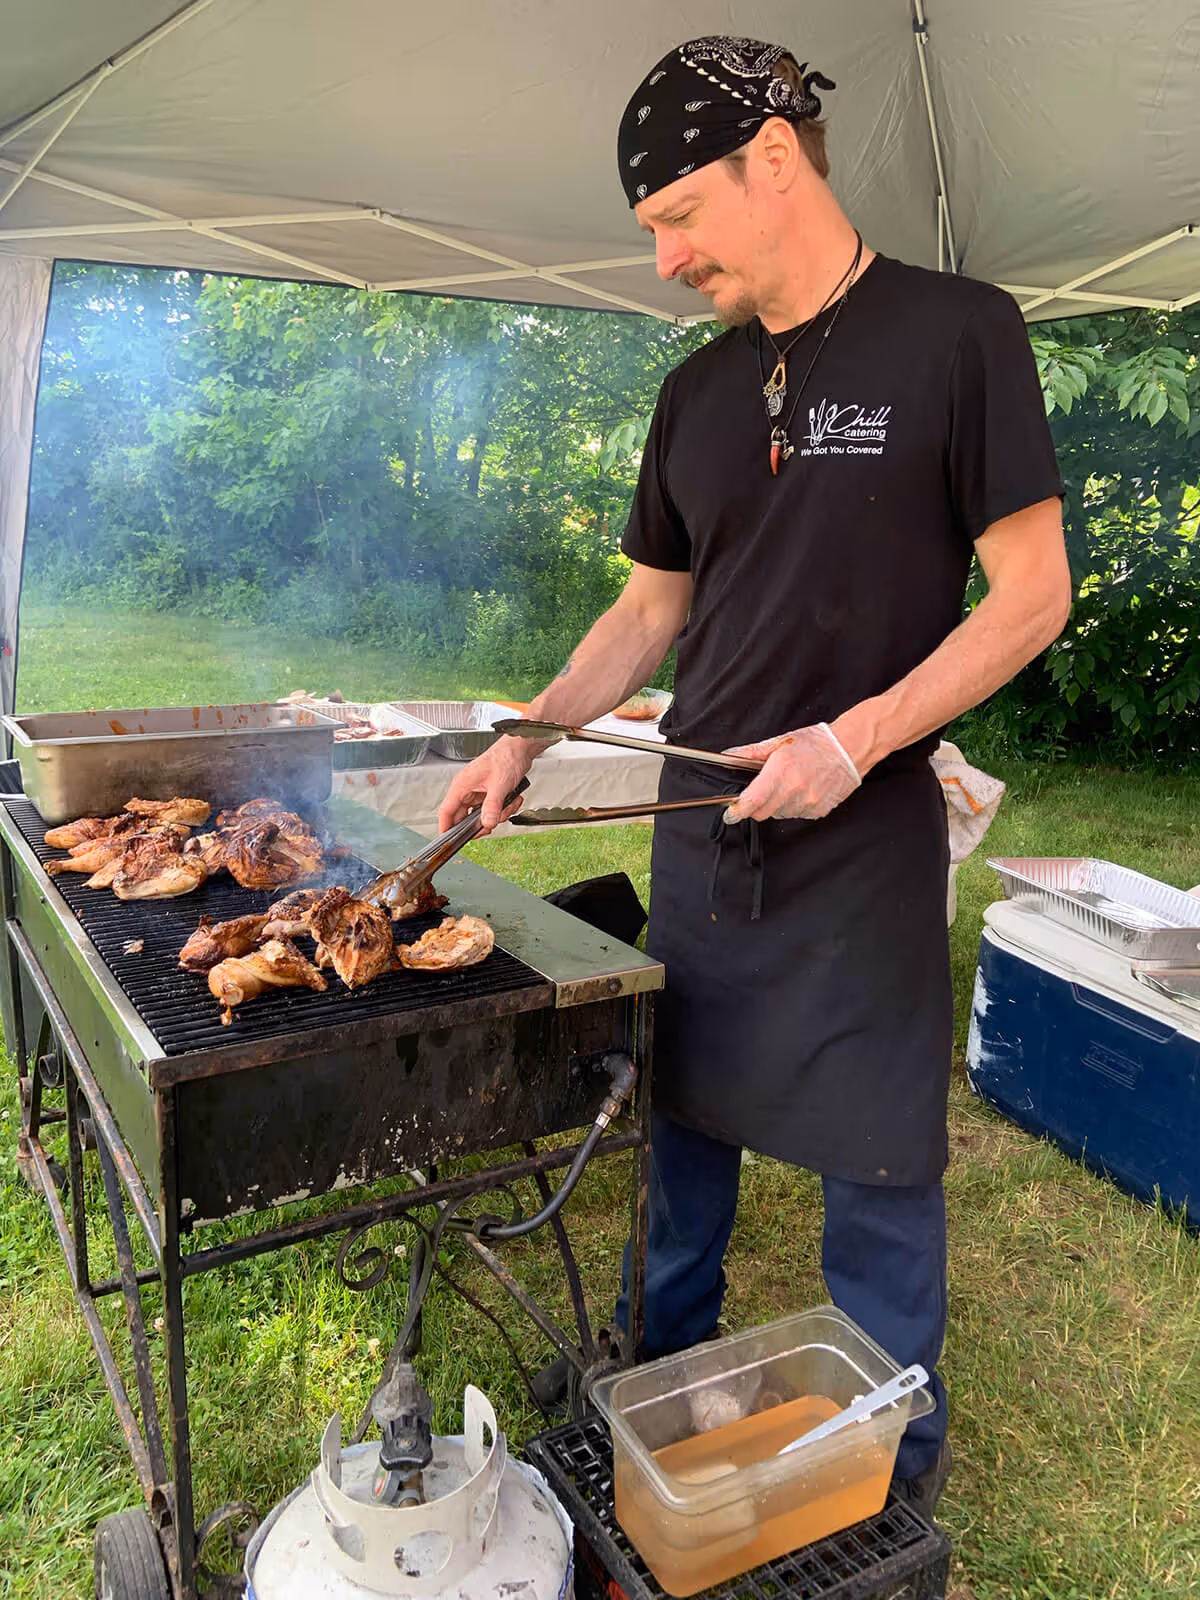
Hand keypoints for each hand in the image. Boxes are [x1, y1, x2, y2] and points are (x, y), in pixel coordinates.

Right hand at [437, 735, 538, 834]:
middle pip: (464, 817)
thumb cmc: (506, 757)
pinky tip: (512, 800)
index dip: (445, 828)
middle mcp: (467, 789)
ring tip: (508, 805)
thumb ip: (492, 807)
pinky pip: (491, 809)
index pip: (446, 811)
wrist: (520, 748)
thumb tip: (486, 824)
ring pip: (480, 815)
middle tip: (491, 825)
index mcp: (462, 785)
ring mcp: (477, 791)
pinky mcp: (488, 792)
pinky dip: (503, 809)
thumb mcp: (500, 785)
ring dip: (497, 815)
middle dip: (480, 824)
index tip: (448, 842)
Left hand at [721, 723, 860, 821]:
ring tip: (790, 784)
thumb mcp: (780, 742)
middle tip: (764, 790)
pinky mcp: (818, 811)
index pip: (752, 801)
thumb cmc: (817, 743)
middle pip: (762, 813)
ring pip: (780, 814)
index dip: (737, 811)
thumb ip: (751, 753)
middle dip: (757, 805)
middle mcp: (793, 790)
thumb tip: (730, 756)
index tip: (731, 813)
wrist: (850, 748)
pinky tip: (803, 790)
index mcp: (780, 771)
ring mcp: (807, 802)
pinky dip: (795, 806)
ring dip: (778, 804)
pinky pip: (797, 815)